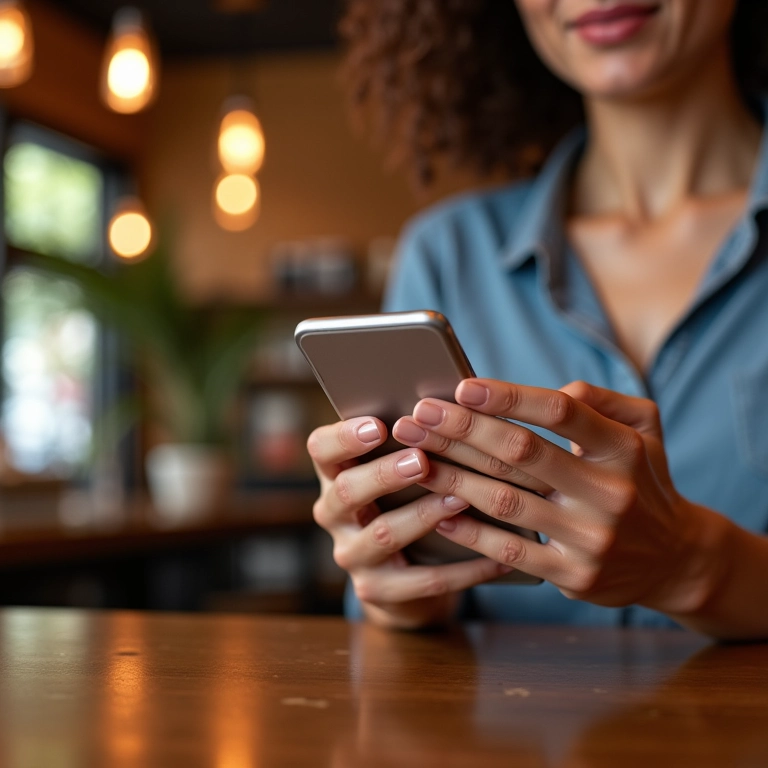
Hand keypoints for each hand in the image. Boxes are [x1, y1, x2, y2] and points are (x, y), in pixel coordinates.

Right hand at [307, 417, 511, 628]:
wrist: (401, 570)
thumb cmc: (407, 494)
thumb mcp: (398, 465)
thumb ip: (413, 437)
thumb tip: (453, 400)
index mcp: (335, 473)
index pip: (321, 449)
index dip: (345, 437)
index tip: (379, 425)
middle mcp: (333, 513)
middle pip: (348, 492)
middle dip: (385, 475)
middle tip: (421, 460)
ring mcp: (352, 554)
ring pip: (383, 535)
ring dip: (424, 515)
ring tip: (461, 497)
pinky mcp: (377, 590)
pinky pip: (422, 581)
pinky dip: (463, 568)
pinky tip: (496, 556)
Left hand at [391, 379, 727, 615]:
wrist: (674, 558)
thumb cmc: (642, 480)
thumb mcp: (643, 429)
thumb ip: (601, 399)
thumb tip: (550, 390)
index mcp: (622, 448)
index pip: (560, 412)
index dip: (507, 397)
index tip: (460, 386)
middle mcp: (609, 492)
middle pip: (521, 453)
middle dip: (461, 431)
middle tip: (417, 415)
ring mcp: (592, 538)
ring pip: (506, 501)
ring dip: (451, 478)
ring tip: (412, 458)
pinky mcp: (574, 575)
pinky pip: (510, 552)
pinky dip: (470, 532)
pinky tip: (436, 513)